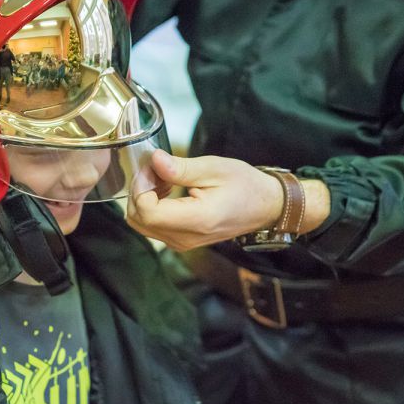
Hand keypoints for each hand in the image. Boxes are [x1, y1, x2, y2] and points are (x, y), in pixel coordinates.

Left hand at [127, 150, 329, 250]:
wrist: (265, 207)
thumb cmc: (245, 186)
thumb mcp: (214, 169)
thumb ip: (180, 168)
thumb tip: (154, 160)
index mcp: (196, 220)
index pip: (147, 211)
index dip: (142, 187)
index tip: (153, 168)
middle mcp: (185, 238)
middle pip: (138, 219)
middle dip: (140, 191)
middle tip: (157, 170)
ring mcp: (181, 243)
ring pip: (141, 224)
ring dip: (144, 198)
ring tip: (164, 179)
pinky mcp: (180, 241)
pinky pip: (152, 227)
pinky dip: (151, 207)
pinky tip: (168, 191)